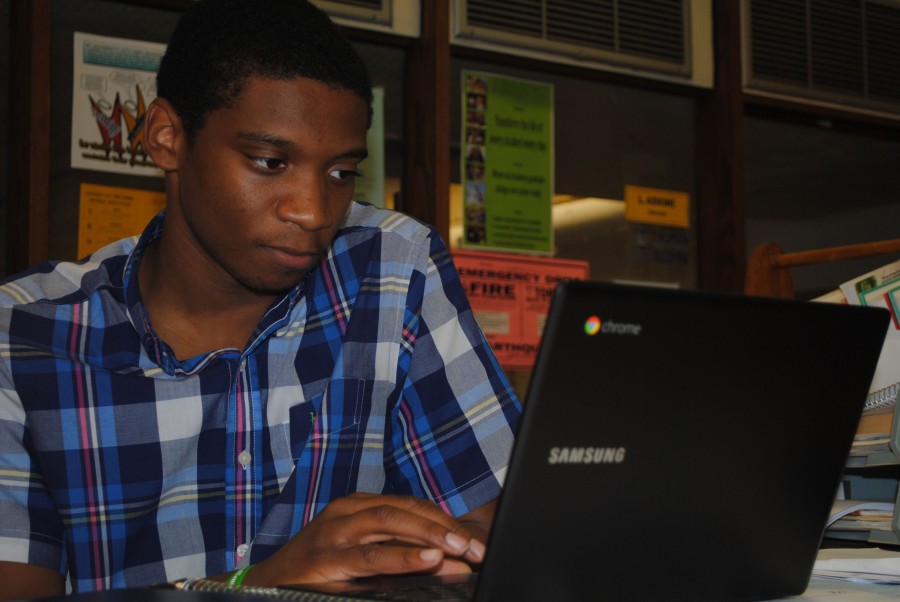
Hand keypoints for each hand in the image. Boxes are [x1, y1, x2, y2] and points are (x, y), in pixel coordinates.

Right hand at [244, 493, 487, 585]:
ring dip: (429, 534)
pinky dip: (402, 556)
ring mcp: (334, 533)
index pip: (409, 505)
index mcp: (357, 507)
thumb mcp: (361, 557)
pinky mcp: (325, 560)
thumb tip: (450, 562)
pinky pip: (370, 556)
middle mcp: (346, 513)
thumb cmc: (317, 571)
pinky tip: (427, 558)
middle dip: (444, 526)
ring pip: (389, 522)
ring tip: (459, 548)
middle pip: (403, 509)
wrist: (263, 586)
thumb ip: (400, 554)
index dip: (444, 520)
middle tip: (476, 547)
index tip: (475, 539)